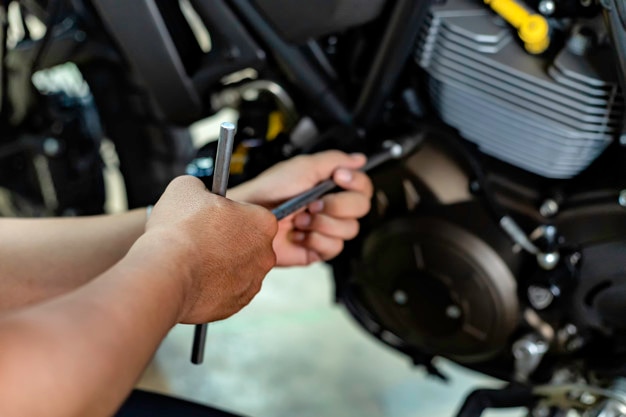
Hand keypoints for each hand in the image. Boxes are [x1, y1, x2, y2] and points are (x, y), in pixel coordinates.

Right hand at [140, 176, 277, 323]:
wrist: (166, 272)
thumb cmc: (180, 230)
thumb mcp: (187, 187)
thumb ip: (202, 188)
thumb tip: (199, 192)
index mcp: (263, 223)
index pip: (251, 214)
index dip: (229, 214)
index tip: (212, 217)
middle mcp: (266, 255)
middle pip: (248, 243)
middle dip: (228, 241)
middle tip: (202, 238)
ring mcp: (252, 282)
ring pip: (238, 269)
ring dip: (221, 264)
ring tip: (194, 260)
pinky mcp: (236, 304)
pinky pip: (227, 291)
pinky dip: (213, 286)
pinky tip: (194, 278)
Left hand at [231, 151, 372, 265]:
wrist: (249, 218)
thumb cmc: (269, 191)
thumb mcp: (302, 167)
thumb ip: (334, 159)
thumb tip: (359, 158)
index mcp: (330, 186)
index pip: (363, 186)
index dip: (355, 183)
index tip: (339, 178)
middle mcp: (331, 207)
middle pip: (361, 208)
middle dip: (336, 205)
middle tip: (312, 203)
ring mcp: (326, 229)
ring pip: (349, 230)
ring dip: (322, 223)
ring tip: (300, 219)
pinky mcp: (318, 249)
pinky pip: (334, 248)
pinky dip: (316, 240)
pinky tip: (299, 234)